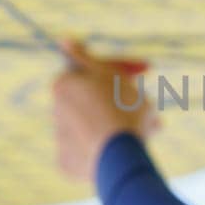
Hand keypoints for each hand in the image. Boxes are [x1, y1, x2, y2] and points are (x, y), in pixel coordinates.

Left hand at [51, 41, 157, 182]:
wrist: (119, 154)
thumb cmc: (120, 108)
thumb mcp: (108, 73)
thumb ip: (85, 56)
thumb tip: (64, 40)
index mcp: (63, 84)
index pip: (94, 70)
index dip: (124, 68)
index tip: (147, 71)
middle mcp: (56, 111)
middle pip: (96, 100)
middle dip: (124, 100)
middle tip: (149, 105)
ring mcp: (61, 140)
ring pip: (97, 126)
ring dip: (120, 124)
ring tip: (149, 129)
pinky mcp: (69, 164)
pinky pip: (92, 152)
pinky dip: (108, 149)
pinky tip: (130, 150)